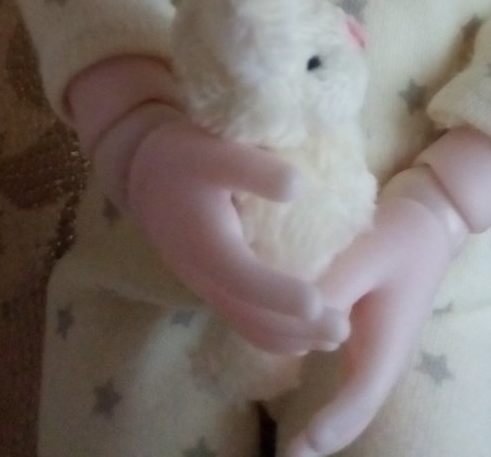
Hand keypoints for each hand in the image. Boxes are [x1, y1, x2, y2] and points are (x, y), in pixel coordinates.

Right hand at [68, 55, 346, 354]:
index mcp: (207, 245)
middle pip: (252, 318)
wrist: (145, 174)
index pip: (245, 281)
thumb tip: (299, 188)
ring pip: (250, 327)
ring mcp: (209, 286)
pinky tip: (306, 328)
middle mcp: (206, 276)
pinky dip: (277, 332)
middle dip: (298, 329)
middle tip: (345, 330)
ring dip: (292, 338)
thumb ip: (253, 169)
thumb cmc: (183, 156)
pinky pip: (245, 321)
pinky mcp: (216, 286)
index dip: (280, 297)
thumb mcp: (215, 151)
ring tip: (336, 337)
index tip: (317, 305)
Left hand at [283, 168, 466, 456]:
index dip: (333, 424)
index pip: (362, 396)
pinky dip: (331, 408)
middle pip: (357, 412)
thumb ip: (331, 288)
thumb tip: (294, 321)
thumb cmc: (398, 237)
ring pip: (354, 405)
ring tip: (293, 450)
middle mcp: (388, 358)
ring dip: (328, 429)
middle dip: (325, 438)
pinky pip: (350, 389)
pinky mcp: (368, 347)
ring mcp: (380, 356)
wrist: (428, 224)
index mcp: (392, 341)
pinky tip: (305, 422)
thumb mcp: (365, 255)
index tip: (302, 446)